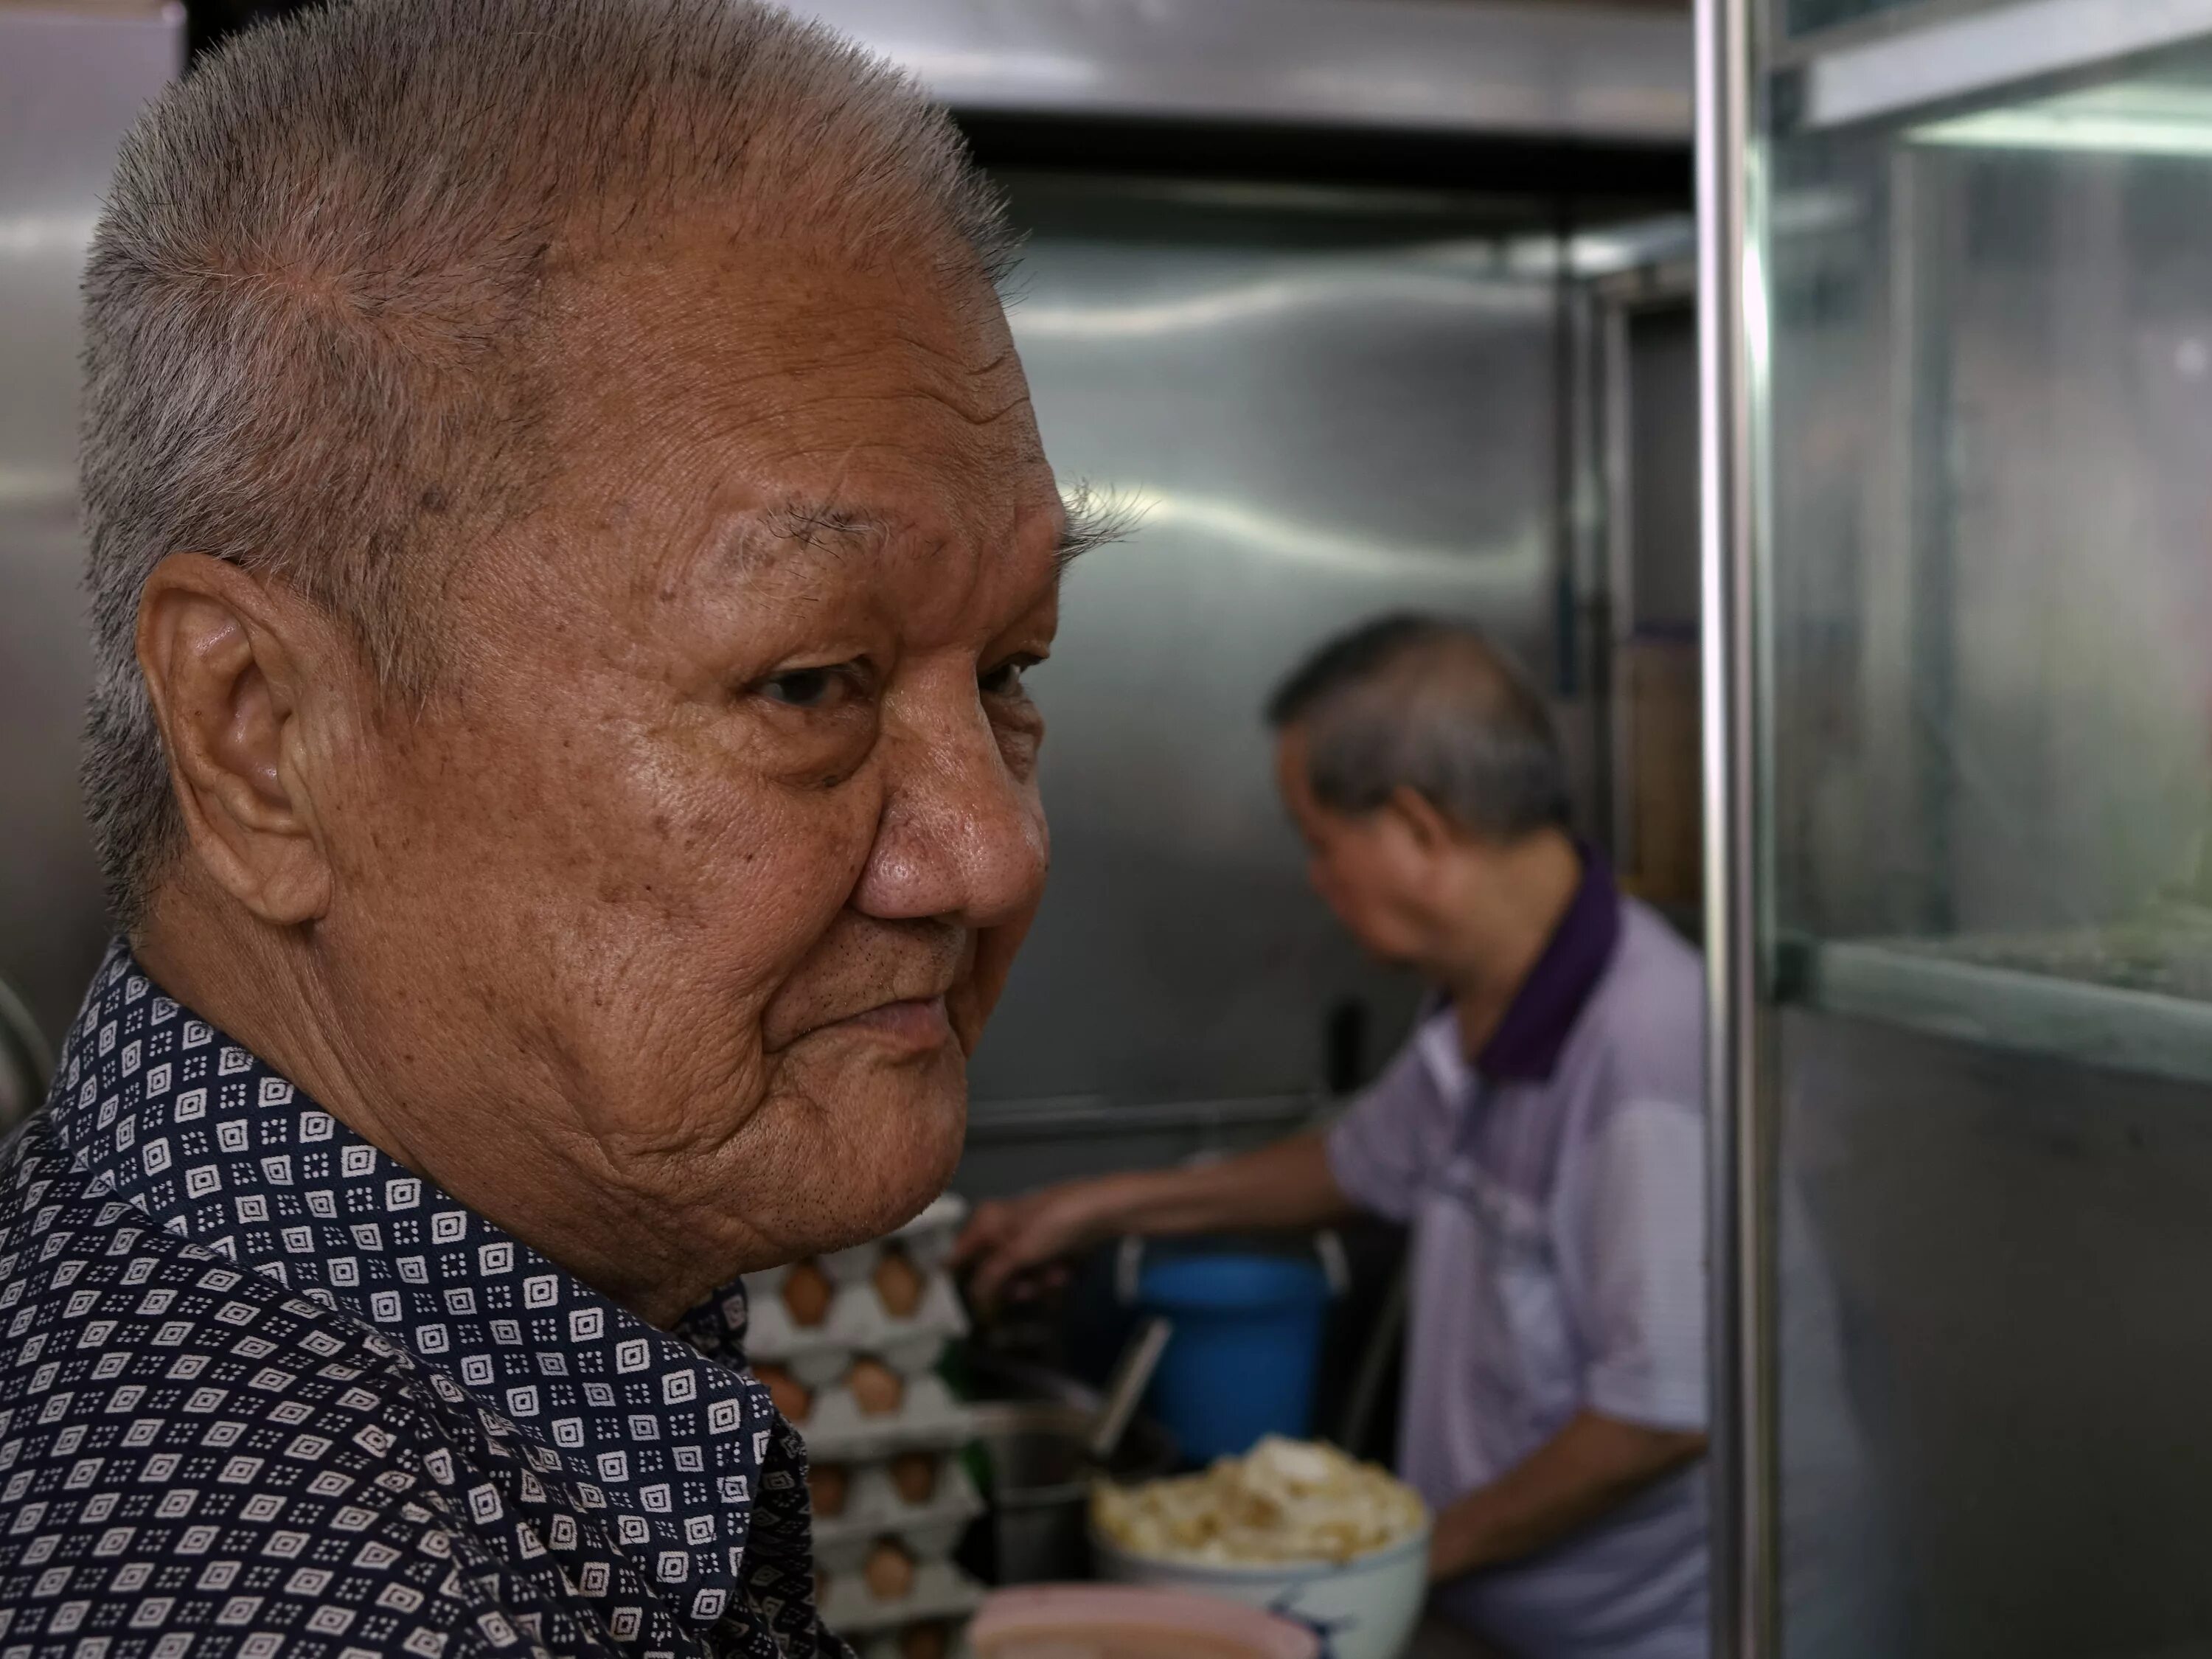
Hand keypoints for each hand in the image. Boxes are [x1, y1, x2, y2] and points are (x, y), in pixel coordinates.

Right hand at [953, 1180, 1125, 1309]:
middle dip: (1014, 1286)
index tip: (968, 1307)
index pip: (958, 1255)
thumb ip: (991, 1277)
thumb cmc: (1053, 1224)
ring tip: (1056, 1275)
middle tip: (1027, 1290)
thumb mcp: (1018, 1252)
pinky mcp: (1048, 1247)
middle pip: (993, 1273)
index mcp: (987, 1221)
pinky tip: (1066, 1270)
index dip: (961, 1281)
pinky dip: (1053, 1275)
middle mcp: (1002, 1228)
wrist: (1102, 1210)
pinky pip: (1041, 1271)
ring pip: (1020, 1277)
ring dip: (1038, 1283)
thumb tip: (973, 1298)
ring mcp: (1027, 1239)